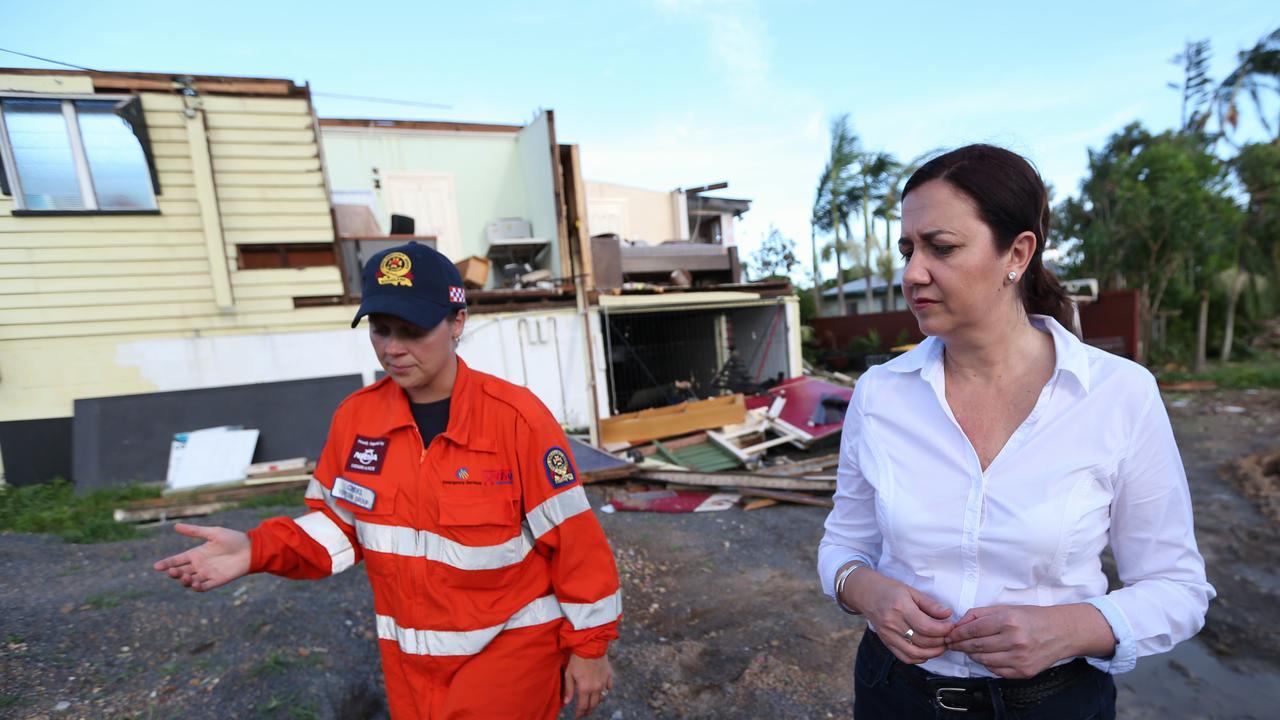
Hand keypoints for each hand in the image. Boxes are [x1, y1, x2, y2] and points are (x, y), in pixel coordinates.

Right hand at [152, 523, 250, 591]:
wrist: (251, 549)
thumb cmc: (233, 539)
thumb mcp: (213, 533)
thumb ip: (195, 531)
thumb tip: (175, 526)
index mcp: (196, 554)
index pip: (177, 560)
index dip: (166, 563)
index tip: (156, 566)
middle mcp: (200, 565)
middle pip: (181, 572)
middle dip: (174, 573)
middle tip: (172, 571)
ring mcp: (207, 574)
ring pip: (190, 581)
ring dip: (184, 581)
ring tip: (184, 577)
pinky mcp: (217, 581)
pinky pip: (204, 587)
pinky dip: (198, 587)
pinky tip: (195, 584)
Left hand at [563, 653, 612, 717]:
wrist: (590, 645)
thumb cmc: (577, 659)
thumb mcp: (569, 674)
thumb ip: (569, 689)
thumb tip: (566, 703)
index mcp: (585, 688)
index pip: (583, 706)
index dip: (580, 713)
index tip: (578, 716)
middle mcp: (596, 688)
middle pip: (594, 705)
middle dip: (588, 711)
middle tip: (584, 713)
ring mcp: (604, 682)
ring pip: (602, 698)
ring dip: (597, 702)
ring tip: (592, 704)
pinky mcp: (609, 675)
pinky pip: (609, 688)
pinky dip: (605, 691)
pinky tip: (601, 691)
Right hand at [844, 568, 953, 663]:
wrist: (866, 594)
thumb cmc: (889, 590)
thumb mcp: (911, 591)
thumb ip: (930, 604)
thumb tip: (947, 614)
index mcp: (900, 608)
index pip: (926, 627)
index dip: (943, 630)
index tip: (951, 626)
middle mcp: (893, 624)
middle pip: (922, 642)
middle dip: (941, 642)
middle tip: (949, 637)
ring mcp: (888, 635)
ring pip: (915, 653)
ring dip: (932, 653)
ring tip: (941, 646)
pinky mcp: (886, 642)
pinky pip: (905, 657)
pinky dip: (919, 658)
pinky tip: (927, 651)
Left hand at [945, 605, 1074, 678]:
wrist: (1060, 632)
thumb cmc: (1032, 618)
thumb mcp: (1006, 608)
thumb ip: (980, 614)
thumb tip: (959, 624)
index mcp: (1009, 621)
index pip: (973, 630)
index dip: (957, 633)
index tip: (950, 634)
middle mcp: (1014, 641)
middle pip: (976, 646)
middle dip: (960, 645)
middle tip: (952, 643)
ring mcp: (1020, 658)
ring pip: (983, 660)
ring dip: (971, 655)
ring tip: (968, 649)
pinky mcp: (1023, 671)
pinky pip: (996, 670)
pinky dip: (987, 664)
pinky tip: (986, 656)